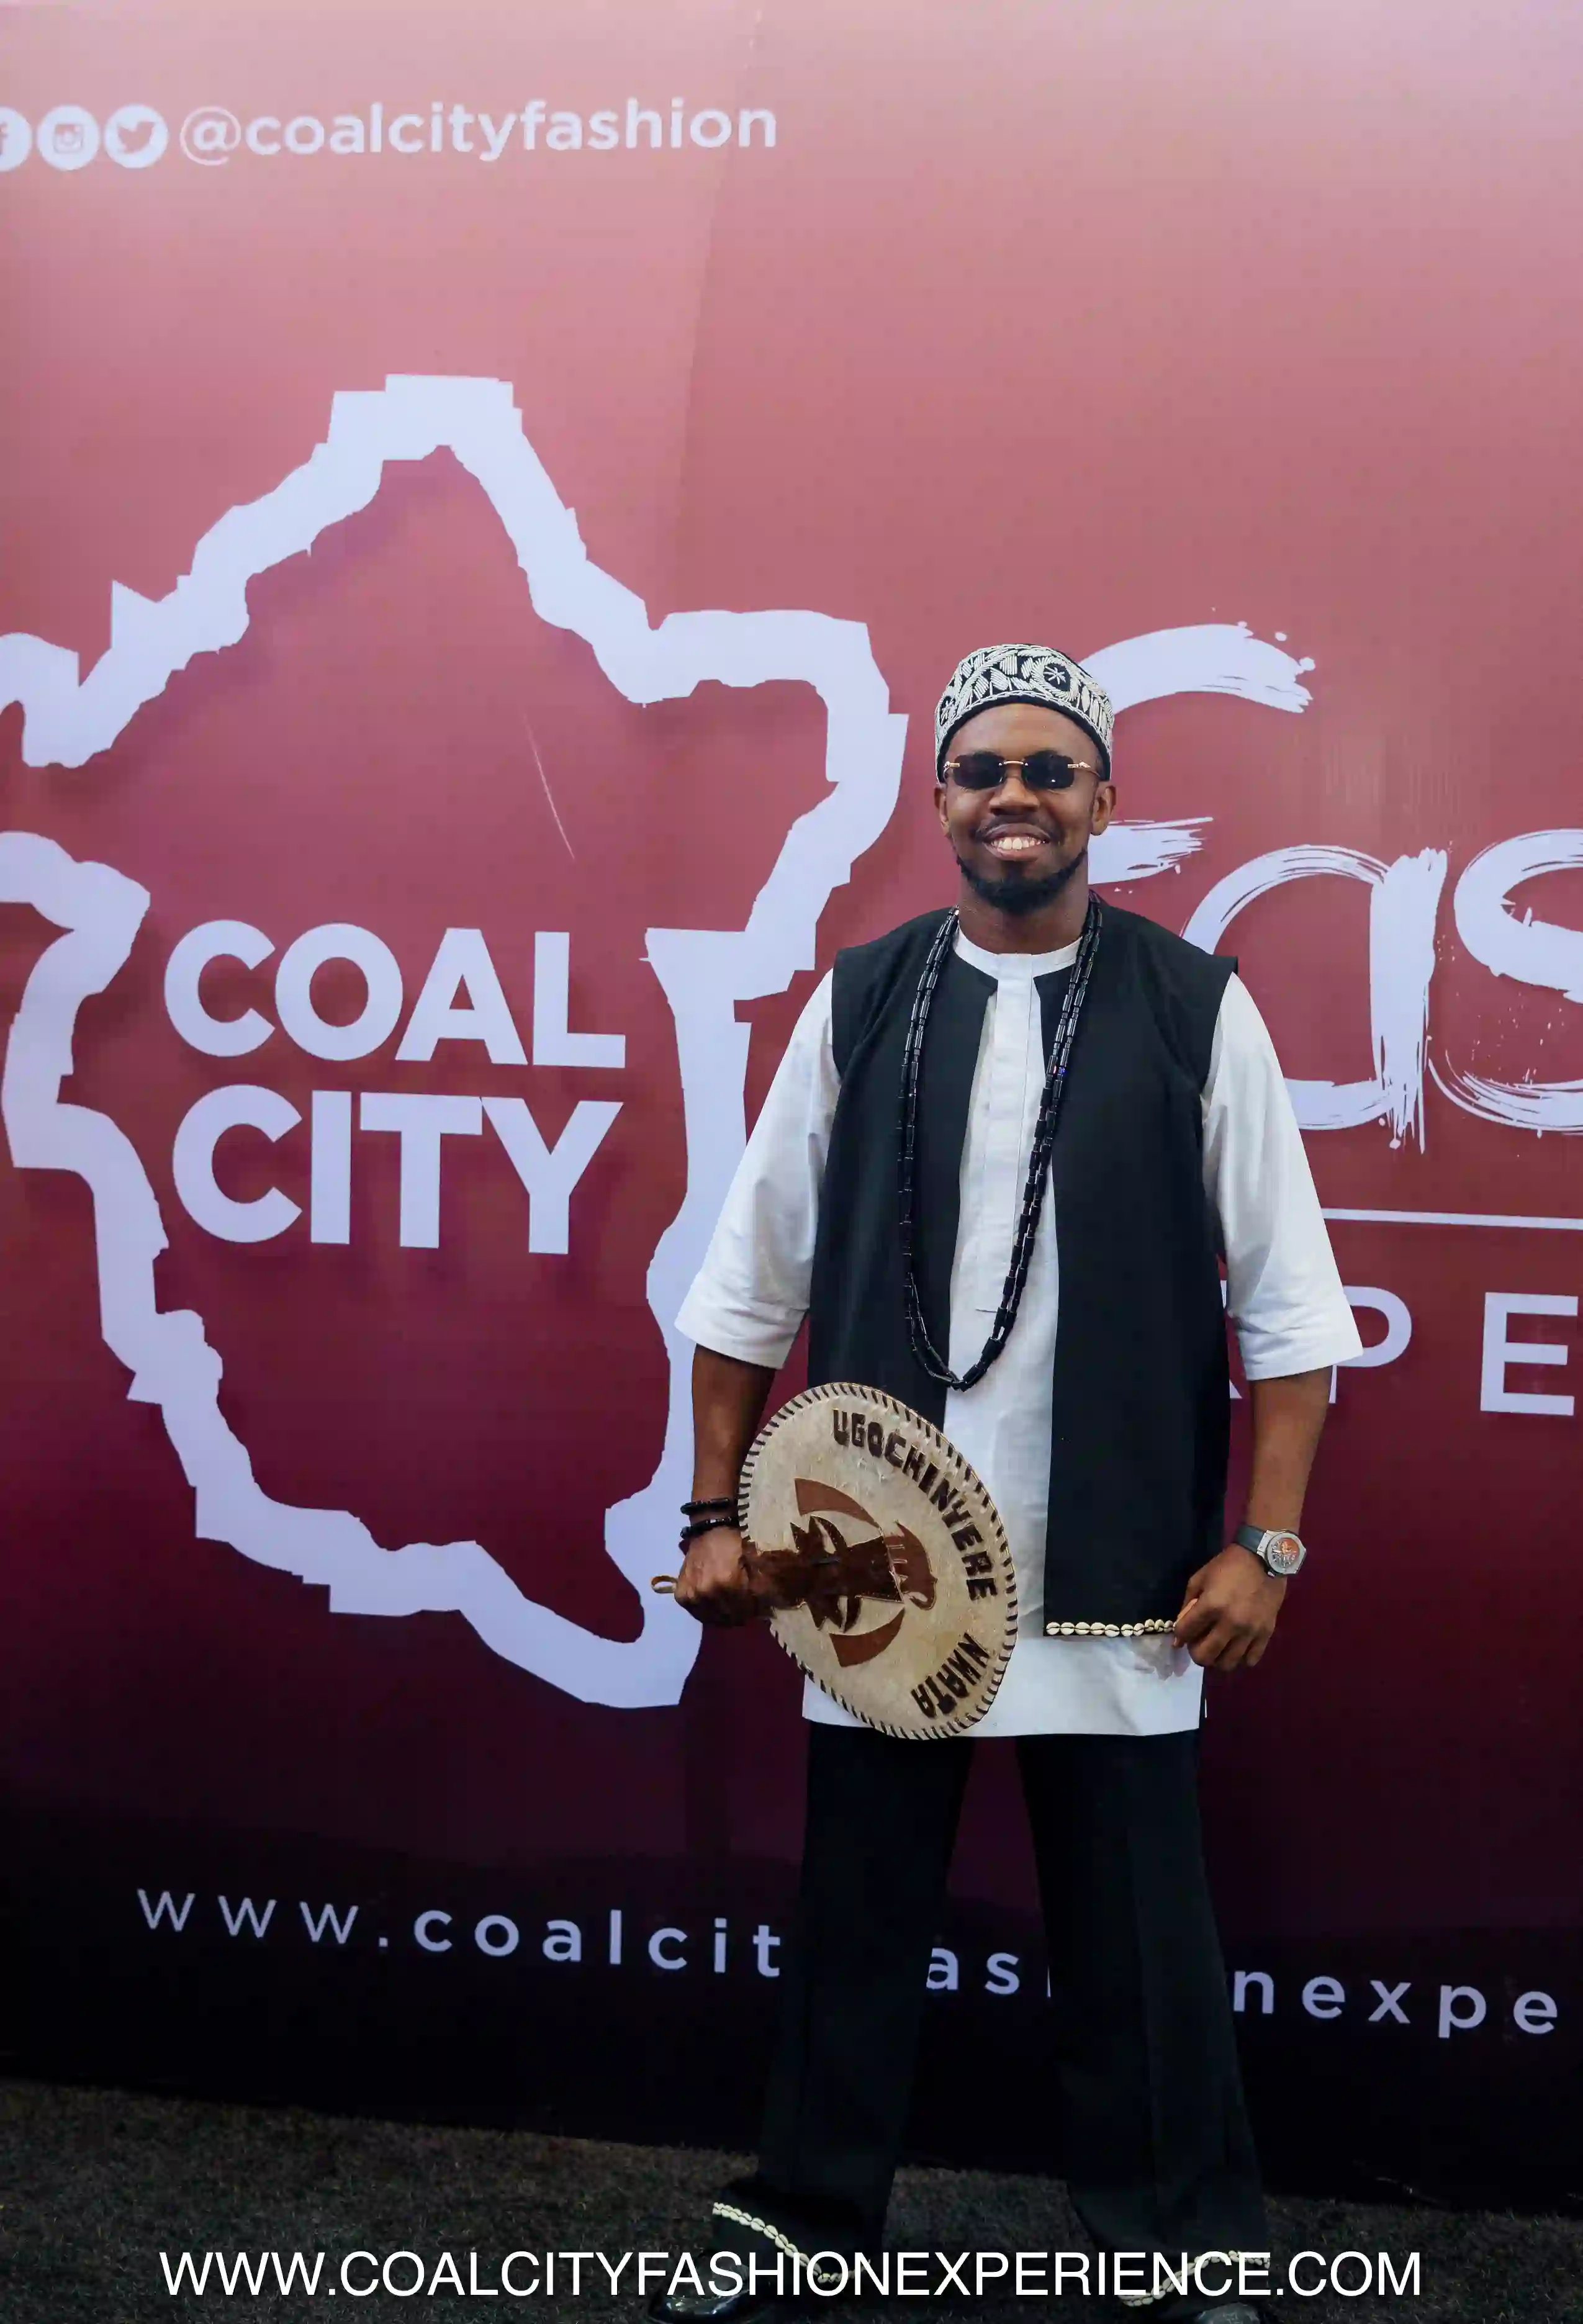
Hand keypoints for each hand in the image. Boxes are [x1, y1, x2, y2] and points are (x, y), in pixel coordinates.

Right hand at [672, 1524, 765, 1628]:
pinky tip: (714, 1608)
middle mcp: (707, 1591)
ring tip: (730, 1611)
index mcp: (727, 1581)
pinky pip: (696, 1614)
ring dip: (724, 1617)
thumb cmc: (732, 1543)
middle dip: (740, 1615)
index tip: (757, 1610)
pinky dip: (707, 1614)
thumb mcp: (751, 1561)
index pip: (744, 1609)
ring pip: (712, 1619)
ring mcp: (692, 1595)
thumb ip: (757, 1586)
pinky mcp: (682, 1595)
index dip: (753, 1611)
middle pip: (729, 1617)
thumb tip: (765, 1609)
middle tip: (744, 1612)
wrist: (709, 1531)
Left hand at [1172, 1545, 1285, 1671]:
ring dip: (1217, 1660)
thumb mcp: (1200, 1578)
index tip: (1183, 1633)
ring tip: (1218, 1649)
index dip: (1180, 1635)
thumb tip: (1180, 1633)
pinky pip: (1251, 1660)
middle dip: (1195, 1653)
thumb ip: (1187, 1605)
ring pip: (1228, 1663)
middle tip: (1199, 1645)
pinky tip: (1236, 1649)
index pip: (1185, 1633)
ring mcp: (1250, 1631)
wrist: (1265, 1559)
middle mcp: (1230, 1622)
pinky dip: (1240, 1659)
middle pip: (1205, 1656)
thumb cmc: (1229, 1566)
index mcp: (1211, 1605)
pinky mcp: (1266, 1633)